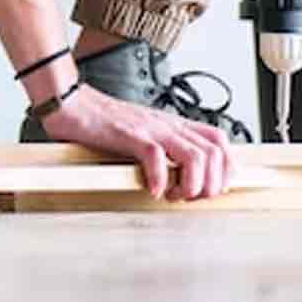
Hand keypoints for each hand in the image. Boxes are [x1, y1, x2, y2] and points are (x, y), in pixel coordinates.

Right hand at [40, 85, 234, 199]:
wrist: (74, 104)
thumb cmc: (105, 123)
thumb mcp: (144, 133)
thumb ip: (164, 148)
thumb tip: (182, 175)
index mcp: (174, 124)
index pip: (218, 140)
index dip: (227, 166)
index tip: (217, 187)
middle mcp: (168, 125)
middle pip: (214, 152)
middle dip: (212, 183)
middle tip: (192, 198)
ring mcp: (151, 128)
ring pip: (195, 156)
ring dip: (191, 184)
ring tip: (175, 196)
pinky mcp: (130, 135)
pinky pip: (156, 157)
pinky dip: (160, 179)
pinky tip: (153, 190)